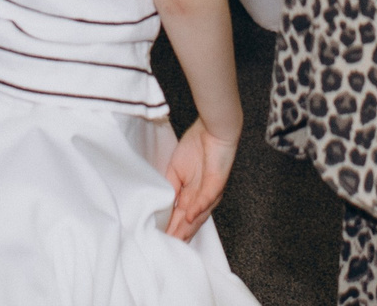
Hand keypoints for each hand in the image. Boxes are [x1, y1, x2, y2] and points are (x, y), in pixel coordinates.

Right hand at [162, 120, 237, 243]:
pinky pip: (206, 198)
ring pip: (199, 215)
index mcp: (192, 194)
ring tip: (177, 240)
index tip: (159, 240)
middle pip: (189, 221)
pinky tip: (188, 216)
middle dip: (178, 235)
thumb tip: (162, 204)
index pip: (180, 216)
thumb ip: (170, 188)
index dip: (171, 227)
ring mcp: (210, 192)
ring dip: (187, 228)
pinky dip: (197, 208)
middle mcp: (202, 197)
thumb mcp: (176, 170)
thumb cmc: (196, 145)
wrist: (213, 128)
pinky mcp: (216, 183)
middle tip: (167, 248)